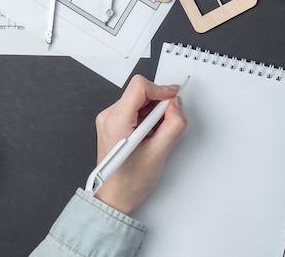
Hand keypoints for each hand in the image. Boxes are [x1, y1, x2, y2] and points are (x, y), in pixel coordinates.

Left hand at [93, 74, 186, 214]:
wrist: (114, 198)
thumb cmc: (129, 182)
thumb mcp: (159, 152)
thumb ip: (173, 124)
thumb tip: (176, 105)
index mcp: (116, 121)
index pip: (140, 87)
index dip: (160, 89)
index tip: (173, 98)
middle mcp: (108, 116)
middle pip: (140, 92)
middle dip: (158, 103)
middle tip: (167, 122)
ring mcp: (109, 119)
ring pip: (139, 100)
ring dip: (153, 112)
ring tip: (156, 133)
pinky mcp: (112, 123)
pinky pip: (134, 109)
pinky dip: (146, 117)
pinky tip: (149, 135)